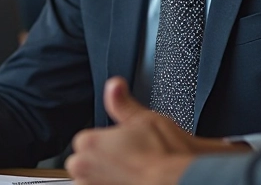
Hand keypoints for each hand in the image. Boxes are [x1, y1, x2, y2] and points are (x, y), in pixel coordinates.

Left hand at [66, 77, 250, 184]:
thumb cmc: (165, 155)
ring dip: (103, 179)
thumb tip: (114, 85)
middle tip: (127, 160)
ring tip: (129, 175)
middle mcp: (83, 169)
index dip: (105, 142)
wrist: (178, 180)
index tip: (119, 144)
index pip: (85, 140)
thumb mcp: (144, 118)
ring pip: (90, 181)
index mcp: (88, 143)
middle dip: (100, 162)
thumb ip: (122, 103)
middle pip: (83, 162)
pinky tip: (130, 182)